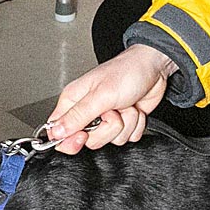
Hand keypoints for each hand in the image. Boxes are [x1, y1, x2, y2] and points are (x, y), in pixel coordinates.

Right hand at [43, 44, 174, 154]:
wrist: (154, 67)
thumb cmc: (126, 71)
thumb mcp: (100, 95)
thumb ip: (78, 116)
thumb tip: (55, 132)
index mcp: (73, 101)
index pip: (59, 132)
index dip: (70, 140)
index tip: (84, 135)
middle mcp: (88, 112)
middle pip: (90, 141)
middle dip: (107, 129)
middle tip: (111, 110)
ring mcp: (107, 119)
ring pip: (112, 140)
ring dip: (125, 124)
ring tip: (125, 105)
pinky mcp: (123, 123)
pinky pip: (128, 138)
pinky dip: (136, 125)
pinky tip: (134, 108)